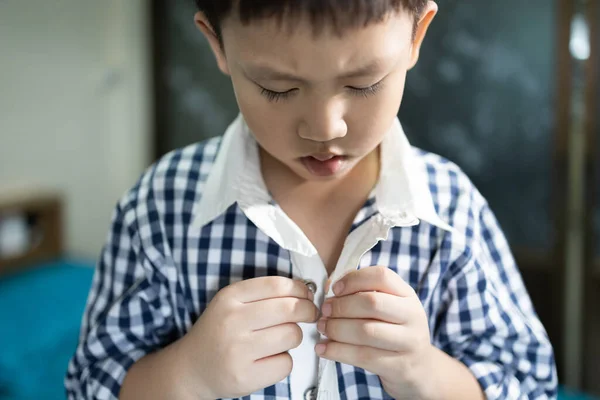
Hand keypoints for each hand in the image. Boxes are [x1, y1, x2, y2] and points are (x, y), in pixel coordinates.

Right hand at [178, 276, 318, 398]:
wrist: (192, 368)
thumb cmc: (220, 331)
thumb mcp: (232, 303)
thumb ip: (264, 294)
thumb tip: (306, 292)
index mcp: (230, 297)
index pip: (277, 285)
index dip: (300, 289)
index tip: (306, 295)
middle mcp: (232, 321)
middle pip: (290, 309)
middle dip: (308, 310)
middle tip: (310, 314)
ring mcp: (237, 351)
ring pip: (292, 335)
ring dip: (294, 337)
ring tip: (281, 339)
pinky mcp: (245, 377)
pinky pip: (286, 363)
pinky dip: (284, 361)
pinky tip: (269, 358)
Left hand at [315, 266, 434, 398]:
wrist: (419, 368)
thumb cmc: (394, 331)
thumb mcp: (387, 307)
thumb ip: (361, 293)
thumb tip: (330, 286)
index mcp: (407, 295)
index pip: (381, 276)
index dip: (354, 279)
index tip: (335, 289)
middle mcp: (412, 316)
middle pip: (372, 303)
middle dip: (341, 306)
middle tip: (324, 310)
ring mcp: (408, 342)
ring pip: (365, 331)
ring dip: (336, 329)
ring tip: (322, 328)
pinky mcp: (398, 366)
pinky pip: (362, 356)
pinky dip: (337, 351)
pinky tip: (323, 349)